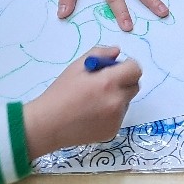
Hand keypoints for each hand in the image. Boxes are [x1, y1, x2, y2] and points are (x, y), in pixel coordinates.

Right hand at [22, 46, 141, 156]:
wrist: (48, 125)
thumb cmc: (60, 93)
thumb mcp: (76, 67)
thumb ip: (99, 54)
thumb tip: (117, 52)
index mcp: (108, 82)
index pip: (136, 69)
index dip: (127, 66)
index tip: (116, 68)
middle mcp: (116, 101)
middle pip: (135, 85)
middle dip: (124, 80)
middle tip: (105, 82)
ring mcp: (116, 119)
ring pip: (126, 101)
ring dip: (118, 97)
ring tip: (94, 100)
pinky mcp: (112, 132)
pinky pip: (119, 116)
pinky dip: (111, 112)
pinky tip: (92, 113)